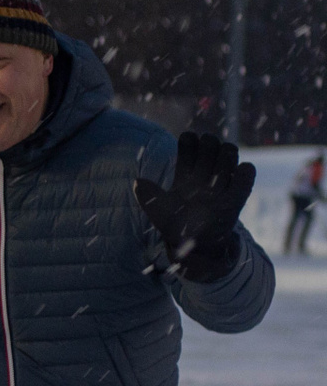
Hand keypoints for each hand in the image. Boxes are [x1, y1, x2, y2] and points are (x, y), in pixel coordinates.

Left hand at [135, 132, 255, 282]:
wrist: (193, 246)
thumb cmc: (174, 225)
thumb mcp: (157, 210)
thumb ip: (147, 195)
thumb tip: (137, 181)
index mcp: (185, 175)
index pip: (188, 147)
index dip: (189, 141)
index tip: (188, 140)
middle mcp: (203, 175)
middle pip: (211, 145)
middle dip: (209, 143)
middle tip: (205, 153)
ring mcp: (221, 184)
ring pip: (229, 154)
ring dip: (226, 154)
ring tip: (219, 166)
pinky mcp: (237, 196)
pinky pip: (246, 175)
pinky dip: (245, 171)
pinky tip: (237, 174)